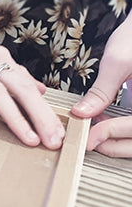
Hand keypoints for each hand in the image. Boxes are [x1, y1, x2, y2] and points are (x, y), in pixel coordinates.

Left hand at [72, 14, 131, 157]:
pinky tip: (106, 122)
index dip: (112, 134)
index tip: (88, 135)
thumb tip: (80, 113)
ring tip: (96, 128)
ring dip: (120, 141)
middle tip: (89, 139)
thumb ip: (101, 91)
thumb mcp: (118, 61)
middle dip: (115, 144)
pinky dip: (125, 133)